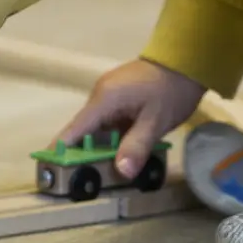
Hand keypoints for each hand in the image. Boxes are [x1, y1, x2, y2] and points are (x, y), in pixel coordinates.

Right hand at [55, 59, 205, 180]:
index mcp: (104, 100)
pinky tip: (121, 155)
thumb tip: (122, 172)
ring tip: (107, 173)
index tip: (54, 173)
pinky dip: (110, 141)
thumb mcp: (157, 121)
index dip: (61, 153)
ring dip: (100, 150)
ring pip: (95, 131)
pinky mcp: (117, 99)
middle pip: (82, 133)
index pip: (73, 131)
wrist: (188, 59)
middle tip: (90, 182)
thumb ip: (137, 146)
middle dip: (85, 157)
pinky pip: (107, 125)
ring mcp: (107, 97)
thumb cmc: (172, 89)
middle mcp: (99, 97)